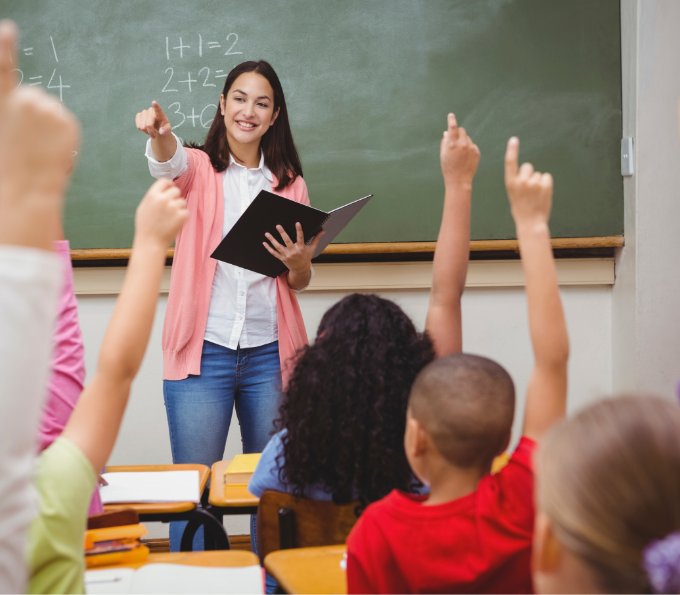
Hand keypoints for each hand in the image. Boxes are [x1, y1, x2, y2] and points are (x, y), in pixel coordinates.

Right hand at [0, 20, 79, 248]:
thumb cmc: (9, 165)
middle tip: (30, 142)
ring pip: (51, 111)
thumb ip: (13, 113)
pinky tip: (54, 149)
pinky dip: (63, 134)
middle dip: (35, 116)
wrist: (27, 187)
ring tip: (40, 149)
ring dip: (49, 126)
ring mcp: (46, 109)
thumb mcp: (5, 133)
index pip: (3, 68)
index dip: (5, 48)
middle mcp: (23, 99)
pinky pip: (65, 122)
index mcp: (2, 102)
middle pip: (34, 97)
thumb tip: (26, 106)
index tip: (9, 29)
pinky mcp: (66, 121)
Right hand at [134, 179, 188, 248]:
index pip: (165, 181)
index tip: (170, 190)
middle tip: (171, 208)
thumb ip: (153, 197)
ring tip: (170, 218)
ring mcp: (173, 207)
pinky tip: (174, 223)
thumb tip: (163, 189)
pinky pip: (186, 211)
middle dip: (174, 197)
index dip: (168, 185)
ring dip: (179, 208)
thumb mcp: (143, 207)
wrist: (150, 243)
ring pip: (182, 201)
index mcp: (152, 195)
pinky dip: (183, 217)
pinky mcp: (182, 216)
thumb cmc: (145, 227)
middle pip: (176, 190)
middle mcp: (163, 199)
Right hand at [135, 100, 170, 139]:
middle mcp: (151, 111)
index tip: (154, 102)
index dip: (156, 106)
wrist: (158, 127)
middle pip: (148, 124)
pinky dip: (142, 130)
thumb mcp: (168, 130)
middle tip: (154, 136)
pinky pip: (138, 126)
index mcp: (160, 113)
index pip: (158, 109)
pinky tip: (146, 129)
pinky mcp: (138, 115)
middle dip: (151, 132)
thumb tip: (162, 131)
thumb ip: (166, 130)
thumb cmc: (163, 127)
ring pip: (142, 126)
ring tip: (151, 131)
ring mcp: (144, 112)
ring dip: (146, 131)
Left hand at [263, 223, 324, 274]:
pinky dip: (268, 248)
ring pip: (278, 247)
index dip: (299, 230)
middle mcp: (293, 251)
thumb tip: (323, 230)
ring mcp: (287, 255)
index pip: (300, 237)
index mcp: (301, 248)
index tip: (297, 223)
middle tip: (278, 225)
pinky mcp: (282, 258)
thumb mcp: (312, 248)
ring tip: (267, 233)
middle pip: (287, 241)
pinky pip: (274, 253)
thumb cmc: (306, 257)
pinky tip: (264, 243)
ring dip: (272, 240)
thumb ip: (316, 238)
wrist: (301, 269)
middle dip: (282, 233)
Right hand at [440, 113, 479, 186]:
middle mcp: (462, 144)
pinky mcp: (477, 152)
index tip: (451, 115)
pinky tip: (465, 158)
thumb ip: (445, 142)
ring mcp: (470, 148)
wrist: (459, 180)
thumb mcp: (443, 155)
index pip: (452, 127)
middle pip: (462, 130)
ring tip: (460, 154)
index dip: (451, 120)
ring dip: (464, 142)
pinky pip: (472, 145)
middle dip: (458, 133)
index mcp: (452, 144)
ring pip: (468, 138)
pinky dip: (469, 148)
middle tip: (455, 141)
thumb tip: (447, 132)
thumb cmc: (448, 168)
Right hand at [504, 137, 552, 226]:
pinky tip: (542, 195)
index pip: (510, 163)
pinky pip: (546, 177)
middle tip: (529, 189)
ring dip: (538, 182)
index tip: (514, 139)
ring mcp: (533, 183)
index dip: (512, 150)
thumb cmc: (521, 209)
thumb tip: (529, 171)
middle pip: (528, 166)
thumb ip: (518, 182)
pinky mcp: (545, 184)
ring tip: (535, 196)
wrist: (530, 223)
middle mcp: (521, 181)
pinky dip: (546, 184)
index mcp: (510, 184)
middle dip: (529, 174)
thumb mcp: (514, 195)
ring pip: (538, 174)